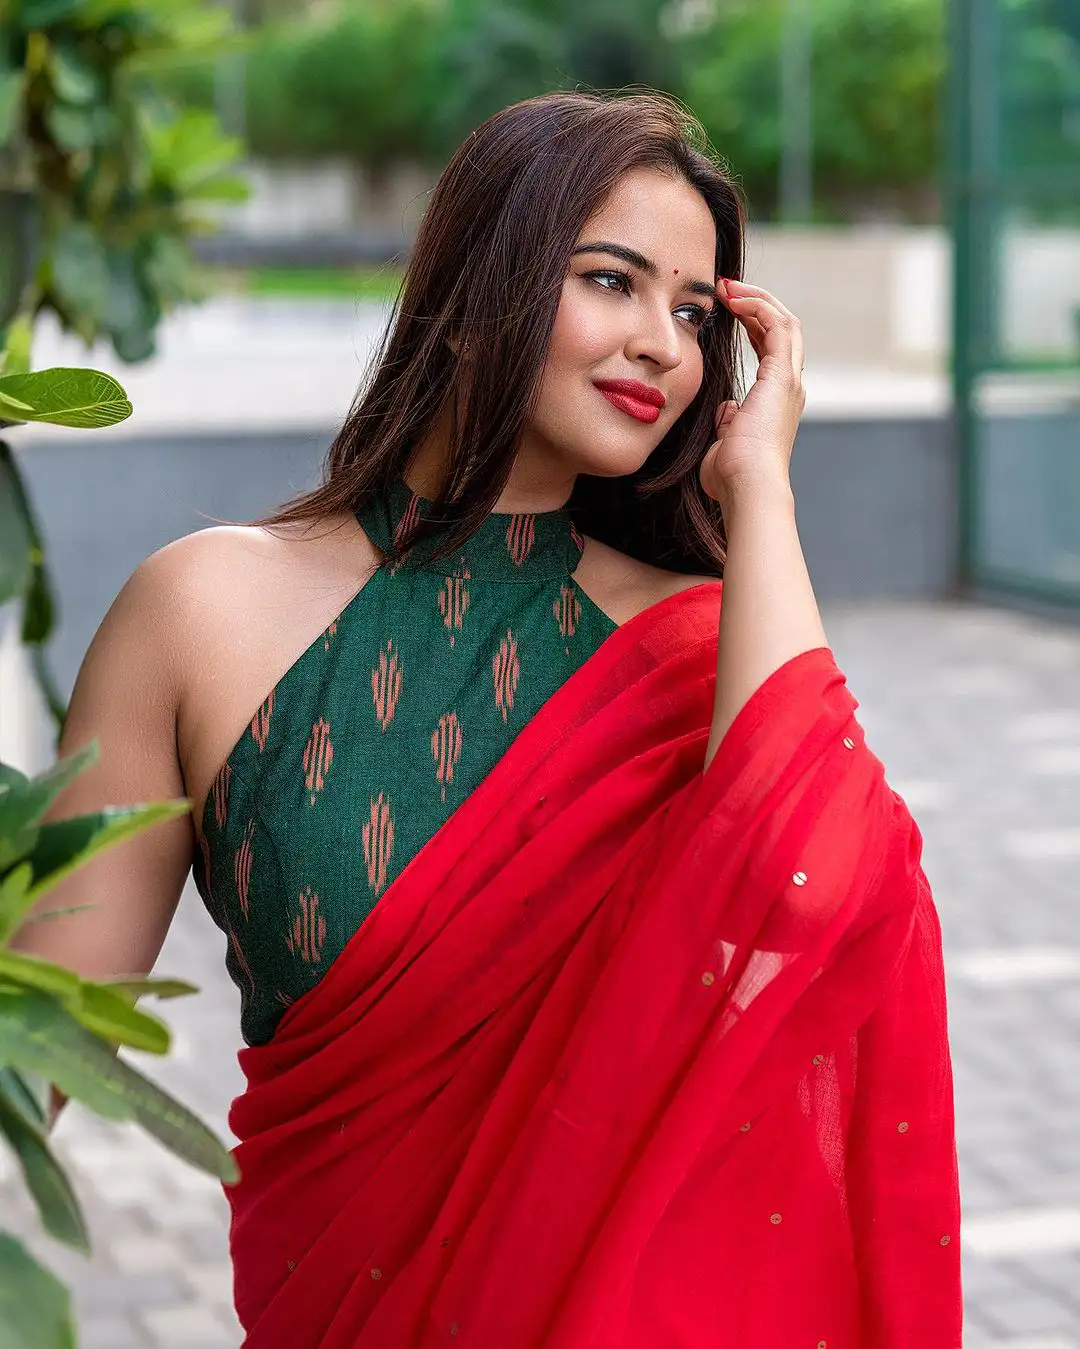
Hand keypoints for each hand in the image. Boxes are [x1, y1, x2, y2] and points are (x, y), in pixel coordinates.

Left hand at [699, 278, 805, 502]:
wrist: (747, 488)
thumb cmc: (732, 475)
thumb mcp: (726, 441)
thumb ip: (730, 421)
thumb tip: (727, 410)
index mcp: (777, 400)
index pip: (770, 347)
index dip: (751, 322)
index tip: (726, 307)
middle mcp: (789, 387)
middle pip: (782, 329)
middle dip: (755, 303)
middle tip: (726, 287)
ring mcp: (789, 381)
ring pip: (785, 322)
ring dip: (757, 298)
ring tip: (728, 286)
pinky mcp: (782, 377)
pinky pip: (778, 327)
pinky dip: (758, 308)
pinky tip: (735, 300)